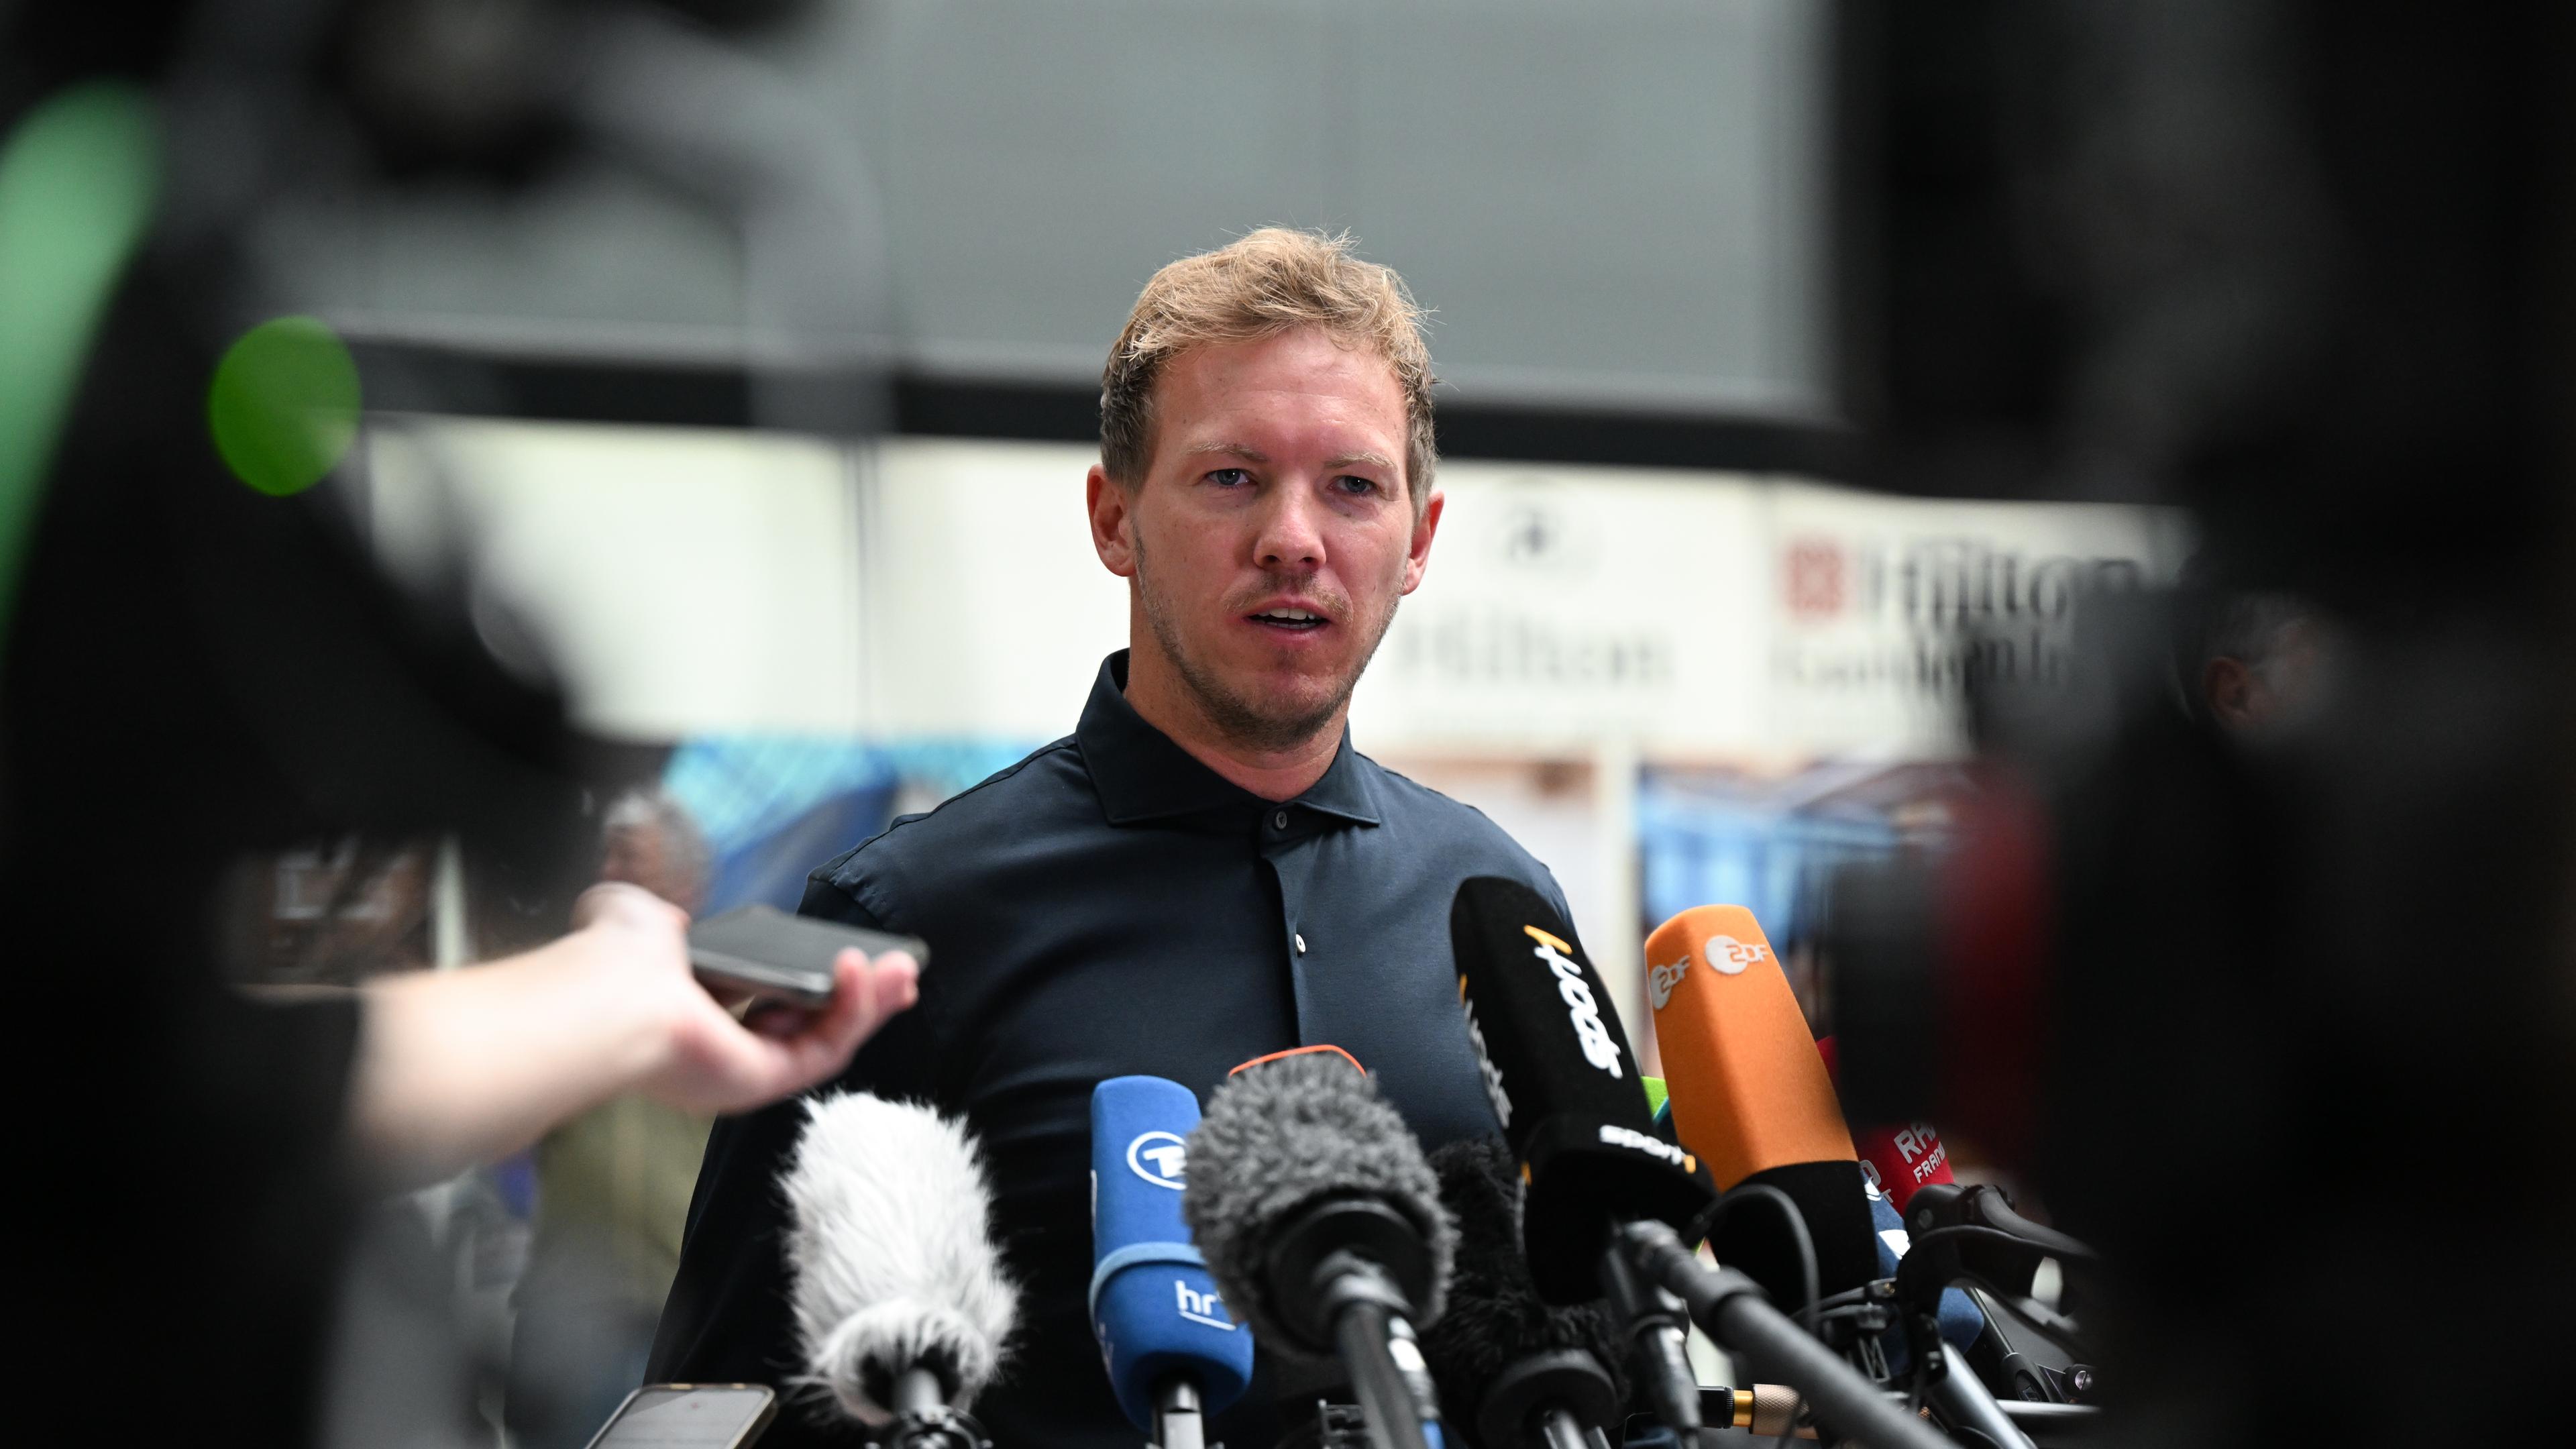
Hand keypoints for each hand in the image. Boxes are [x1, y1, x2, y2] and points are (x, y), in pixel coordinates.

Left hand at [569, 882, 919, 1115]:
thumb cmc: (612, 961)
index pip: (769, 997)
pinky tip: (865, 974)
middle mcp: (722, 1046)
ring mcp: (744, 1068)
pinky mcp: (763, 1082)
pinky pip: (823, 1050)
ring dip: (869, 1002)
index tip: (849, 956)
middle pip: (810, 1023)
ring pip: (826, 1039)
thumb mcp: (639, 916)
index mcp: (695, 1010)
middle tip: (896, 970)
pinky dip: (852, 1012)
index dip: (814, 979)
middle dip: (860, 996)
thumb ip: (661, 917)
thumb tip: (671, 918)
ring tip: (901, 970)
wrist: (604, 996)